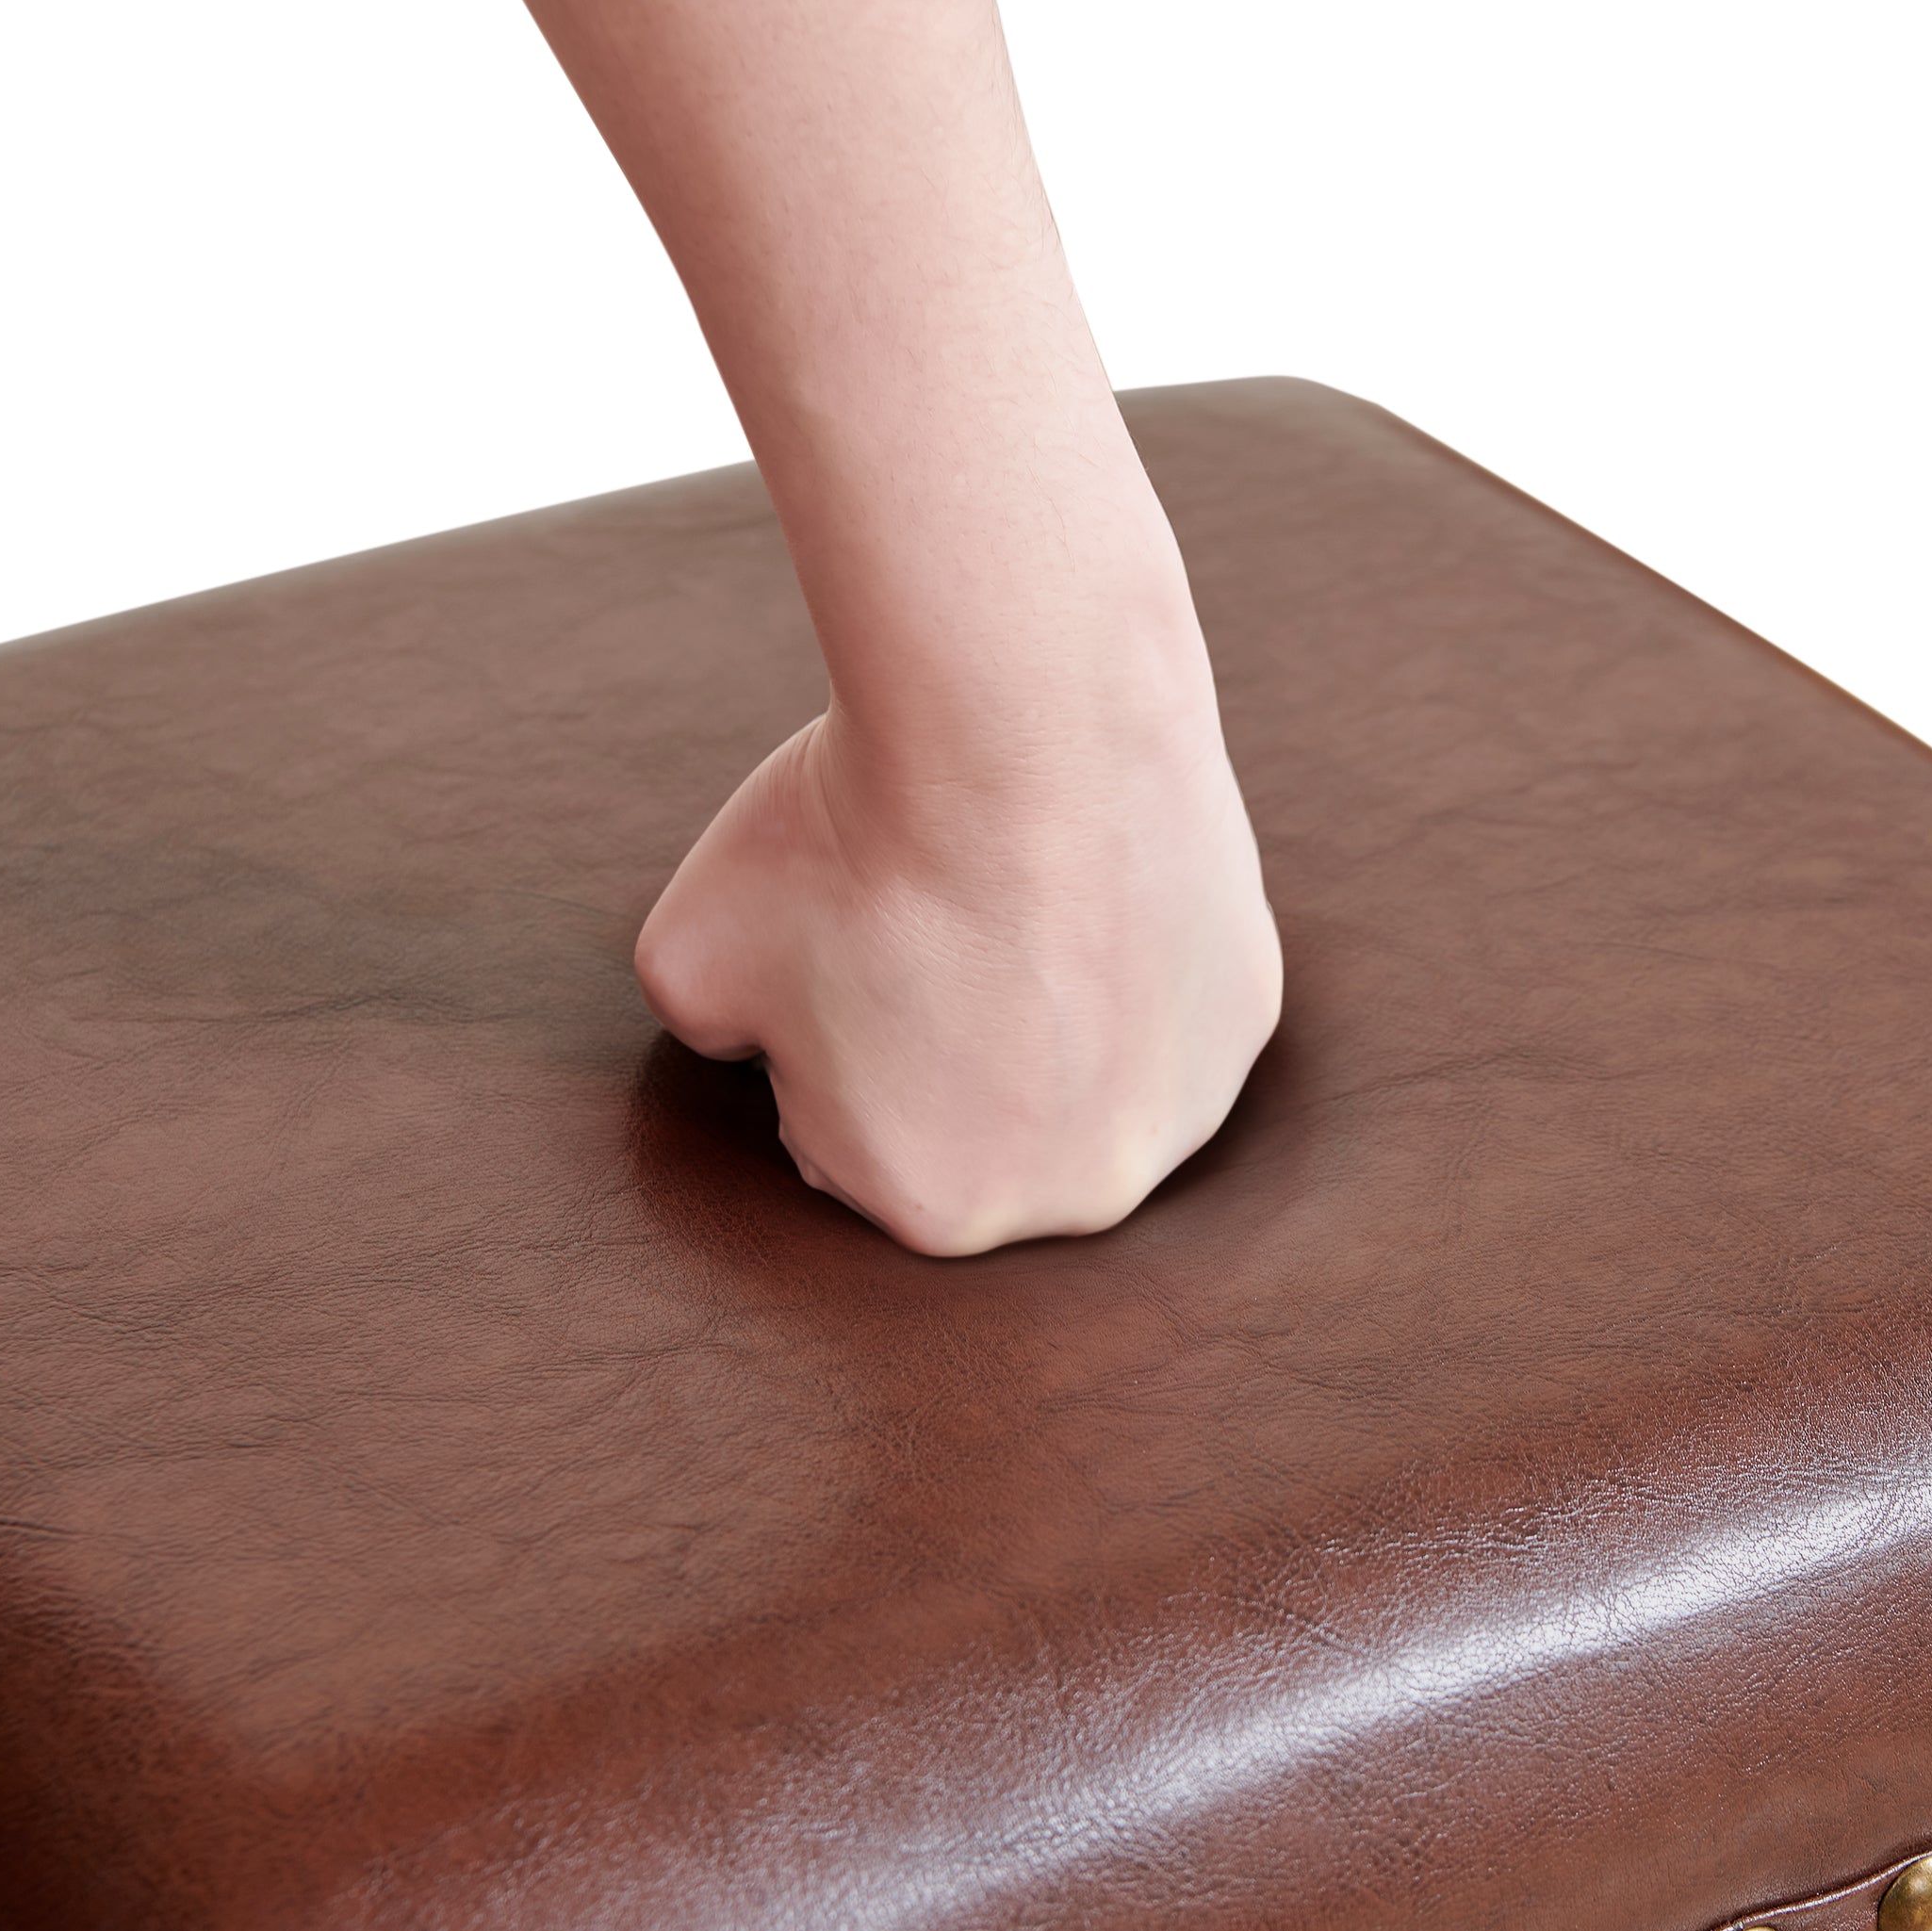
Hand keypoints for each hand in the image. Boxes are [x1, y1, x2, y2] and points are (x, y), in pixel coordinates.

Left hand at [636, 661, 1281, 1256]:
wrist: (1018, 718)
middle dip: (940, 1052)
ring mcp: (1179, 1112)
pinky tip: (1088, 885)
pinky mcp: (1242, 1019)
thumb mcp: (689, 954)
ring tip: (1010, 904)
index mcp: (931, 1211)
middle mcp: (1072, 1198)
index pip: (849, 1147)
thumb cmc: (846, 846)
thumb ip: (710, 1033)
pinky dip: (1127, 964)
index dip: (830, 1047)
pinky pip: (1164, 1012)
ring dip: (1047, 1020)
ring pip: (1085, 1081)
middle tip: (927, 932)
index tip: (839, 959)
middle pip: (977, 1132)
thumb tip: (747, 1038)